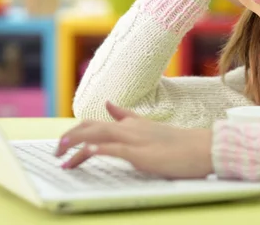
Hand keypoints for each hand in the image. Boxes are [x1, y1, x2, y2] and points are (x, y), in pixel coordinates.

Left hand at [55, 102, 213, 178]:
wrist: (203, 147)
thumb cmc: (179, 142)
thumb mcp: (149, 127)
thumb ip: (127, 116)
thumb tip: (109, 104)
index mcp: (130, 124)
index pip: (95, 123)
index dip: (75, 131)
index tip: (62, 142)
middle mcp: (129, 129)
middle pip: (90, 128)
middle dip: (69, 138)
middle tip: (56, 151)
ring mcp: (135, 140)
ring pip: (98, 137)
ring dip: (76, 145)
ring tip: (62, 154)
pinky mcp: (142, 154)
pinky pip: (116, 150)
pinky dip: (99, 150)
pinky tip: (88, 153)